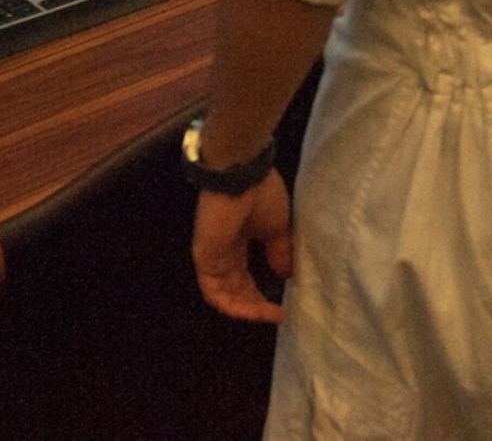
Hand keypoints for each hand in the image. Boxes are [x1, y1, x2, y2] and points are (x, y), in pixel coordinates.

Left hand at [192, 170, 293, 323]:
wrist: (241, 175)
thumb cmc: (260, 194)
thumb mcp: (278, 227)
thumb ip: (279, 252)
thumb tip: (286, 275)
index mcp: (239, 242)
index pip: (245, 278)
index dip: (262, 295)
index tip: (282, 308)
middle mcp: (223, 252)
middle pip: (235, 289)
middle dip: (255, 306)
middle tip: (276, 314)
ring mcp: (212, 256)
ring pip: (224, 295)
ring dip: (247, 309)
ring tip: (268, 315)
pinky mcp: (205, 258)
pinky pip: (215, 292)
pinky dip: (233, 306)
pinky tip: (254, 311)